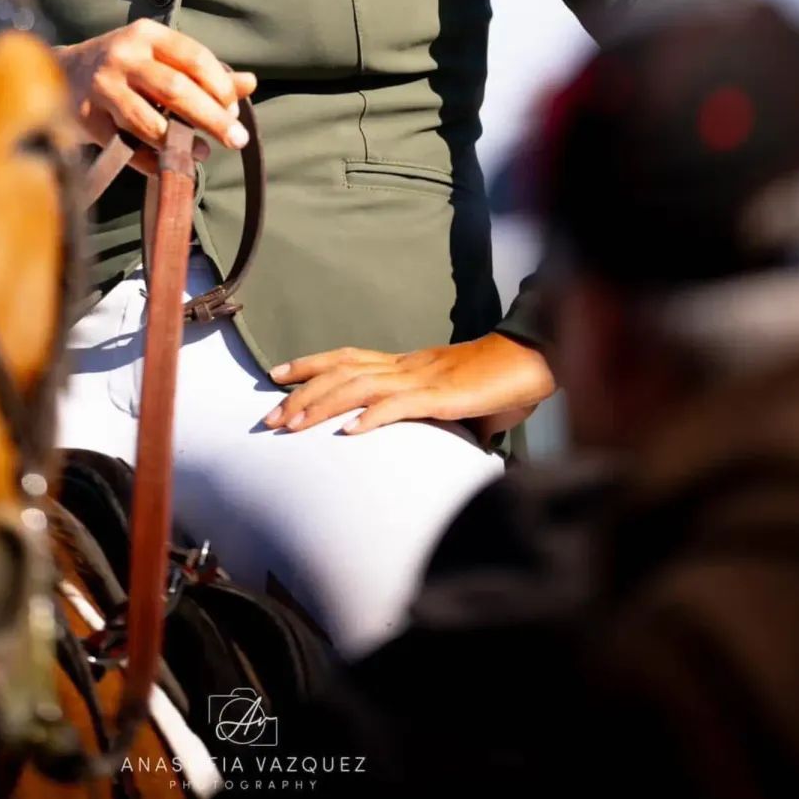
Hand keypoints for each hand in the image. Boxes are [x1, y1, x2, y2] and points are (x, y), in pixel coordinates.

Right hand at [57, 18, 255, 169]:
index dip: (219, 85)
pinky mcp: (84, 117)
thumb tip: (249, 84)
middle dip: (211, 118)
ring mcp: (101, 86)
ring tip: (202, 154)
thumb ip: (203, 72)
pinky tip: (168, 166)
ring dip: (180, 143)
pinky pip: (125, 146)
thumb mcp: (159, 58)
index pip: (193, 57)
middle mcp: (122, 55)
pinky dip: (150, 161)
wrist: (59, 73)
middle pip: (175, 90)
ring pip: (148, 121)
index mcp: (146, 34)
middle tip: (237, 141)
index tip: (234, 109)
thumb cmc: (123, 66)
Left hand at [264, 333, 554, 440]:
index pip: (347, 357)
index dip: (310, 363)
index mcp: (405, 365)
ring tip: (294, 423)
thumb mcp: (452, 402)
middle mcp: (405, 366)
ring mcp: (421, 379)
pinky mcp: (442, 397)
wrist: (529, 364)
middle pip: (341, 371)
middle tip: (269, 416)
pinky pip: (400, 406)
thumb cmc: (495, 383)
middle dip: (302, 392)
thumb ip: (431, 415)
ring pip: (359, 386)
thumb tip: (425, 441)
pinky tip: (350, 432)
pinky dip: (372, 417)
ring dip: (322, 405)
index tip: (276, 374)